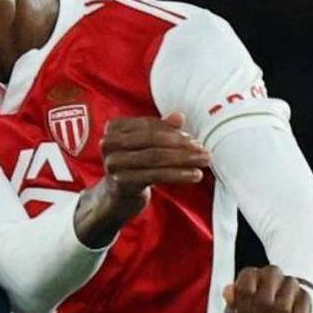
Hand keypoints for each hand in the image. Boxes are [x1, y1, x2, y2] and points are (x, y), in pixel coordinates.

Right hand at [74, 113, 210, 246]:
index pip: (148, 125)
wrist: (117, 196)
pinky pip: (155, 175)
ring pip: (155, 157)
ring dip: (183, 159)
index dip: (172, 131)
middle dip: (181, 145)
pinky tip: (194, 175)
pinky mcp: (122, 182)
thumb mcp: (145, 145)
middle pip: (151, 140)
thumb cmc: (135, 165)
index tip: (193, 139)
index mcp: (114, 128)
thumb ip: (161, 129)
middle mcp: (109, 143)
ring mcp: (113, 163)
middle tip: (203, 150)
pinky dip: (178, 174)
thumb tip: (179, 116)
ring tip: (204, 162)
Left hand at [223, 265, 312, 312]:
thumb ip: (231, 301)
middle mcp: (271, 273)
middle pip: (264, 303)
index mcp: (250, 273)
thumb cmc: (253, 309)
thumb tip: (228, 292)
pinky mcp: (305, 298)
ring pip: (283, 311)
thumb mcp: (237, 307)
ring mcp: (290, 284)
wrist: (280, 306)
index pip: (245, 291)